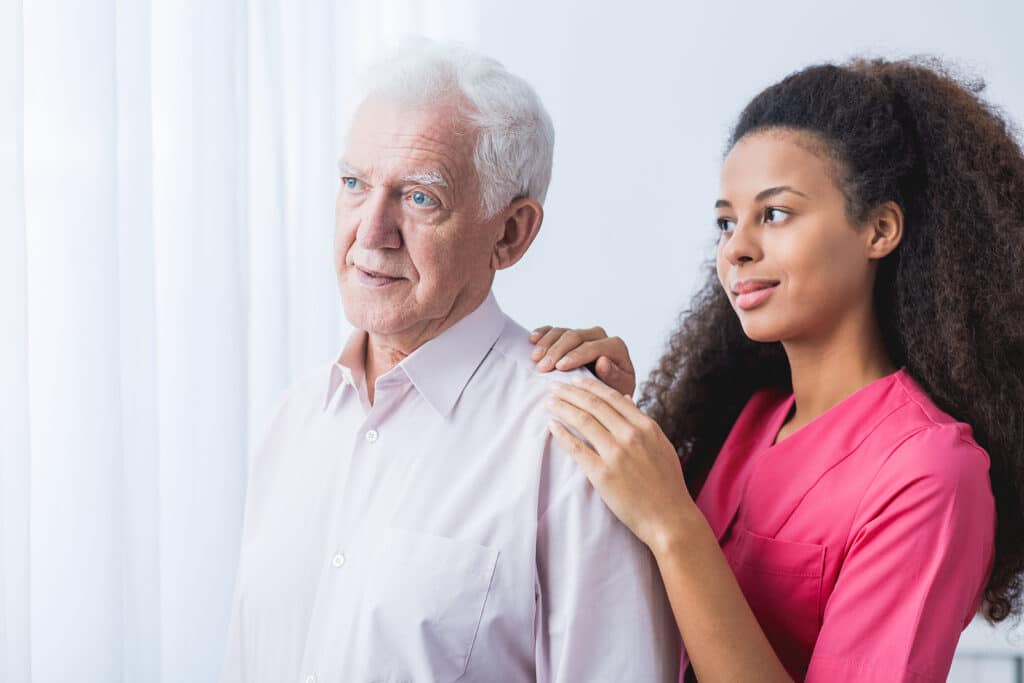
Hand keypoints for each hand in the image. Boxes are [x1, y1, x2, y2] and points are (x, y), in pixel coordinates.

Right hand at [529, 326, 635, 395]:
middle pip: (576, 336)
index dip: (576, 355)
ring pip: (563, 332)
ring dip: (546, 344)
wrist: (605, 394)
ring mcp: (582, 334)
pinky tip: (533, 340)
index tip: (560, 367)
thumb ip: (614, 376)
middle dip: (557, 351)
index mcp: (615, 347)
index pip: (594, 347)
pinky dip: (542, 333)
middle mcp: (599, 336)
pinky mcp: (569, 336)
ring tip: (535, 358)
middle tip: (542, 367)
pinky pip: (554, 330)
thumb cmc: (611, 392)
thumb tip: (602, 362)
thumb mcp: (617, 390)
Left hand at [546, 376, 693, 551]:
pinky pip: (576, 448)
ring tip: (549, 402)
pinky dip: (562, 434)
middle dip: (570, 392)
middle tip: (553, 387)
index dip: (589, 386)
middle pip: (593, 404)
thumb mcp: (661, 445)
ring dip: (562, 407)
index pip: (611, 397)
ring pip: (583, 420)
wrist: (670, 519)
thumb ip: (642, 422)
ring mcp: (616, 454)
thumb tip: (625, 397)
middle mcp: (631, 435)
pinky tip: (552, 426)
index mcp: (646, 426)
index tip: (574, 380)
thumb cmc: (667, 484)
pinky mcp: (602, 474)